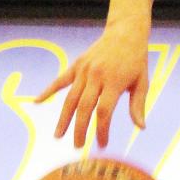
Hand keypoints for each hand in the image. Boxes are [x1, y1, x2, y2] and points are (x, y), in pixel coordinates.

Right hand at [36, 15, 151, 147]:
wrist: (126, 32)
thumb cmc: (136, 60)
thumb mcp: (142, 82)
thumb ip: (138, 105)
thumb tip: (141, 128)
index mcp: (115, 82)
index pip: (104, 111)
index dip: (102, 130)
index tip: (102, 145)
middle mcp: (97, 76)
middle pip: (85, 107)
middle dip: (80, 129)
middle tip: (77, 147)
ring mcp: (84, 70)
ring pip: (71, 98)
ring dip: (64, 118)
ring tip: (58, 136)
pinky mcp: (77, 65)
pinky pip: (60, 80)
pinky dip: (48, 90)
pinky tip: (37, 102)